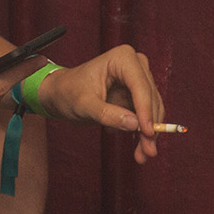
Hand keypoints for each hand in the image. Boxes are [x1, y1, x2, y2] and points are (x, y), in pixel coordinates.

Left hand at [36, 43, 167, 162]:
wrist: (61, 93)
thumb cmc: (68, 92)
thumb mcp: (83, 105)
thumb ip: (107, 113)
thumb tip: (134, 124)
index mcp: (123, 58)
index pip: (140, 87)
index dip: (146, 111)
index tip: (147, 132)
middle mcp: (136, 65)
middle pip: (150, 100)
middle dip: (150, 127)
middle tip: (148, 152)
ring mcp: (139, 80)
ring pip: (152, 110)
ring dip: (148, 135)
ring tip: (142, 155)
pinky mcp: (138, 95)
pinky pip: (146, 116)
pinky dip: (143, 133)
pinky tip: (139, 150)